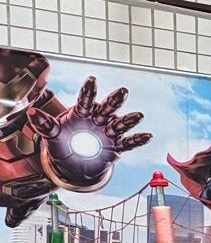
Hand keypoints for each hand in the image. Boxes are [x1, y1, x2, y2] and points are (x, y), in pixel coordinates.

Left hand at [28, 77, 151, 191]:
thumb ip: (44, 124)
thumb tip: (30, 112)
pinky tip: (148, 136)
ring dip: (129, 120)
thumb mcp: (52, 134)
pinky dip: (138, 140)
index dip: (88, 91)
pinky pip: (128, 143)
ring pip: (119, 124)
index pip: (85, 101)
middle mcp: (97, 120)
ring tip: (138, 115)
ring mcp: (108, 133)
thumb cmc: (63, 143)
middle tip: (123, 91)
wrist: (74, 163)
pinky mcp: (116, 146)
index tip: (92, 79)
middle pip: (106, 108)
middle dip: (114, 100)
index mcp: (81, 114)